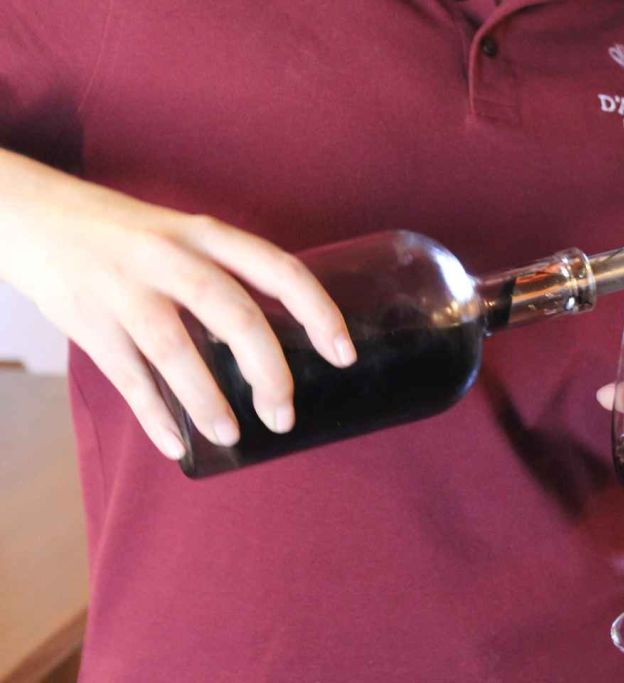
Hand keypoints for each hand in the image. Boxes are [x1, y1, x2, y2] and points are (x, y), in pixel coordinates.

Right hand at [0, 150, 355, 459]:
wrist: (34, 215)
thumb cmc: (129, 236)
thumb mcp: (184, 235)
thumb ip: (227, 275)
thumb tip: (277, 341)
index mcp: (206, 234)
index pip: (279, 270)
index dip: (318, 312)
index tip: (344, 354)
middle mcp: (169, 257)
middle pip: (234, 315)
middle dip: (268, 372)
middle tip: (285, 415)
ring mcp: (125, 290)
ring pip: (176, 352)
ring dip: (209, 401)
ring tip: (233, 435)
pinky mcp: (88, 323)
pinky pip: (128, 379)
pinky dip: (155, 417)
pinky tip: (177, 445)